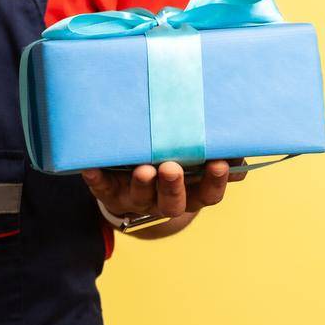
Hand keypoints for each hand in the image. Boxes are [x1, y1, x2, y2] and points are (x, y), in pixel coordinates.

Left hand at [80, 158, 246, 220]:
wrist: (134, 183)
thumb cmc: (173, 158)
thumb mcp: (193, 154)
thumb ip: (210, 143)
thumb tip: (233, 122)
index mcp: (192, 192)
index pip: (209, 193)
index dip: (215, 181)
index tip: (220, 163)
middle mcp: (165, 200)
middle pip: (174, 202)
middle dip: (174, 186)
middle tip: (172, 168)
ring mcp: (137, 198)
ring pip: (142, 197)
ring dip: (143, 185)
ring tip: (144, 170)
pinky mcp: (110, 193)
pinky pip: (103, 189)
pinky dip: (98, 179)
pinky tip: (92, 168)